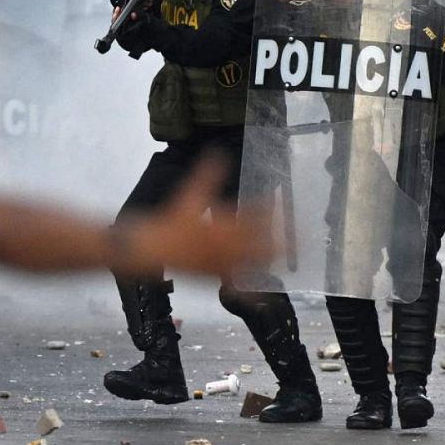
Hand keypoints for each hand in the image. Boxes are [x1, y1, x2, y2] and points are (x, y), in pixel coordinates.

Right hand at [114, 157, 277, 277]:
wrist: (154, 247)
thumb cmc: (173, 219)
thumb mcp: (191, 193)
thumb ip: (208, 174)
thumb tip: (219, 153)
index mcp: (226, 224)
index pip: (255, 216)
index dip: (269, 211)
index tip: (278, 207)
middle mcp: (229, 246)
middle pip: (263, 244)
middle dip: (278, 241)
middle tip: (290, 237)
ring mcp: (224, 263)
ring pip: (254, 264)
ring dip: (268, 259)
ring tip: (279, 256)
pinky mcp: (216, 276)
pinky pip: (238, 283)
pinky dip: (251, 288)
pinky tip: (260, 291)